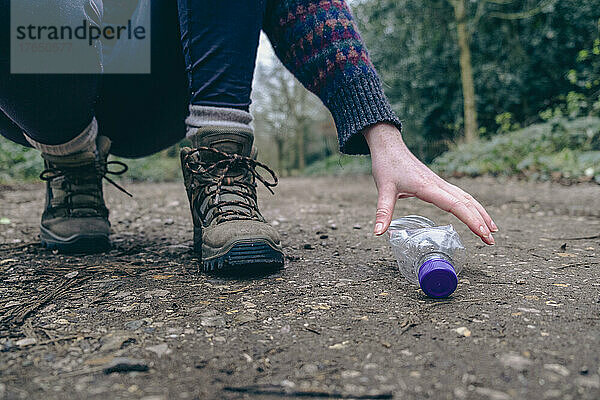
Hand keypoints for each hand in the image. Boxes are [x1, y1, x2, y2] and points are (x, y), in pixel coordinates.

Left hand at [363, 123, 497, 244]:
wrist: (390, 146)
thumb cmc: (387, 165)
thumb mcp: (383, 189)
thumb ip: (383, 212)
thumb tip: (377, 233)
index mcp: (427, 187)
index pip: (455, 205)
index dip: (470, 220)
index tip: (482, 233)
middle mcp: (438, 184)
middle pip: (467, 203)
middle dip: (481, 221)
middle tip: (491, 241)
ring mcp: (440, 183)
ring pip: (467, 198)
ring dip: (481, 213)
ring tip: (492, 230)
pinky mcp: (438, 183)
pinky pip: (460, 195)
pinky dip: (472, 206)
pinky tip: (476, 215)